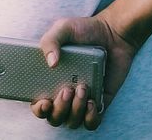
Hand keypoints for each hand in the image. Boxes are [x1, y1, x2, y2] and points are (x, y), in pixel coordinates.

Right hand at [31, 16, 140, 130]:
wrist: (113, 33)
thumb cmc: (85, 30)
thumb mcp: (63, 28)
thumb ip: (50, 41)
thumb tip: (51, 63)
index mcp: (50, 79)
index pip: (38, 104)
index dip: (38, 109)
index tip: (44, 101)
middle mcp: (64, 93)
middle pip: (54, 117)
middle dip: (59, 108)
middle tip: (67, 89)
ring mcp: (81, 100)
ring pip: (72, 121)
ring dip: (75, 110)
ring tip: (83, 88)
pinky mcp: (99, 103)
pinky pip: (91, 123)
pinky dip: (90, 117)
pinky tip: (92, 101)